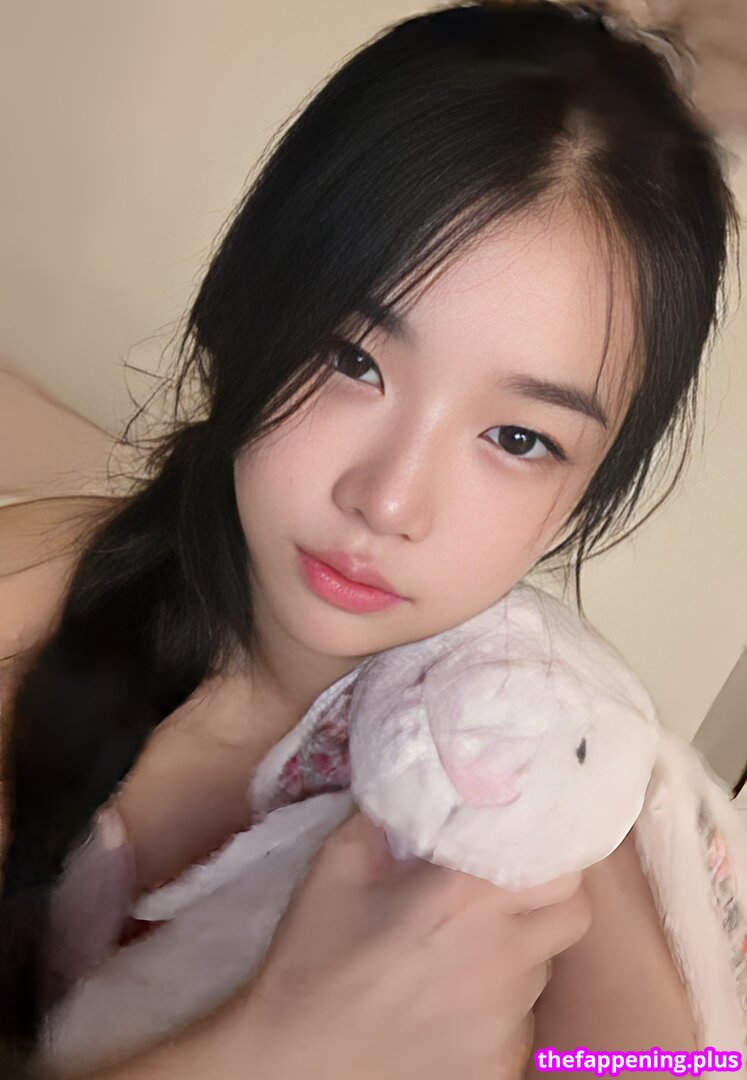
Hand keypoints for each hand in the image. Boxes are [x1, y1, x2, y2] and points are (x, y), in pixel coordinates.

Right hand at [236, 808, 590, 1079]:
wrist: (290, 1067)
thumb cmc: (311, 963)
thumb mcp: (336, 866)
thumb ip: (384, 817)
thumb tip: (416, 788)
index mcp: (468, 900)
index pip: (562, 870)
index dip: (548, 855)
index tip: (522, 846)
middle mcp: (503, 960)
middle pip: (570, 917)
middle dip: (547, 899)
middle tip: (503, 892)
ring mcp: (506, 1023)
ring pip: (541, 969)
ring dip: (516, 953)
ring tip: (463, 953)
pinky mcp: (498, 1069)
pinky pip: (518, 1024)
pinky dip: (496, 1009)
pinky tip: (448, 1004)